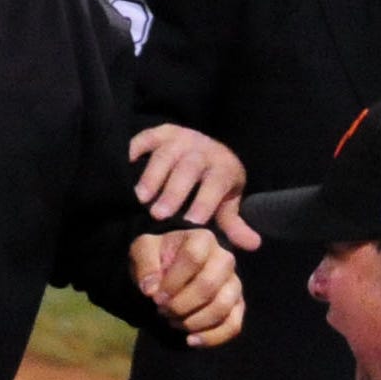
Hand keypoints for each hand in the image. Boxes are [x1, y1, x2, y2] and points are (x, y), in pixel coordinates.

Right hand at [129, 124, 258, 248]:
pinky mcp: (159, 133)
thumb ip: (234, 225)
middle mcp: (201, 150)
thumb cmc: (211, 185)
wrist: (203, 149)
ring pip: (165, 154)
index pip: (216, 181)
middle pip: (188, 167)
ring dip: (152, 176)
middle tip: (158, 215)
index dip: (206, 200)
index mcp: (221, 166)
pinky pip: (145, 138)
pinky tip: (126, 166)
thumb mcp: (225, 203)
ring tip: (140, 198)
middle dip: (174, 191)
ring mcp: (179, 139)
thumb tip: (254, 245)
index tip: (192, 222)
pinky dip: (135, 149)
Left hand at [132, 226, 244, 348]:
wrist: (167, 272)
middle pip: (209, 285)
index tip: (155, 297)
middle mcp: (224, 259)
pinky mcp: (236, 305)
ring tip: (173, 321)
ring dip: (192, 322)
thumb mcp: (142, 250)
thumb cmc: (157, 258)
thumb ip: (144, 264)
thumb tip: (150, 290)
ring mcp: (233, 283)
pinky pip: (233, 325)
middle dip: (181, 305)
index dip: (172, 282)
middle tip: (162, 310)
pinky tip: (191, 340)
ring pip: (222, 307)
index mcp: (202, 239)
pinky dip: (212, 337)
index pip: (193, 258)